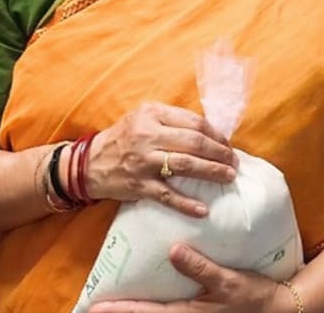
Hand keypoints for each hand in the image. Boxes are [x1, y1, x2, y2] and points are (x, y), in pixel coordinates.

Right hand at [86, 102, 237, 215]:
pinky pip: (167, 195)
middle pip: (193, 142)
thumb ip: (171, 120)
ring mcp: (143, 160)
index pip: (193, 122)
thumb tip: (208, 133)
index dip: (216, 135)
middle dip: (219, 153)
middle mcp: (147, 135)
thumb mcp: (143, 118)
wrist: (90, 163)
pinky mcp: (138, 185)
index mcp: (151, 114)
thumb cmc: (124, 139)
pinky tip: (203, 209)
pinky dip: (186, 203)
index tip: (227, 145)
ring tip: (228, 177)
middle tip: (233, 163)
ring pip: (185, 165)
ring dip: (211, 172)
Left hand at [88, 244, 290, 312]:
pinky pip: (169, 306)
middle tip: (93, 304)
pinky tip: (145, 289)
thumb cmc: (254, 297)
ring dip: (135, 307)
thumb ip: (201, 268)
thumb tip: (173, 251)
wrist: (281, 309)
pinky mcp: (198, 307)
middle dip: (120, 309)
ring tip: (110, 297)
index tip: (95, 306)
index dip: (120, 309)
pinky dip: (152, 302)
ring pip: (156, 311)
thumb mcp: (229, 282)